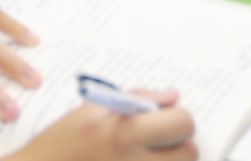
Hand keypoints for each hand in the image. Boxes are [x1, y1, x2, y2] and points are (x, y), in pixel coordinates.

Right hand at [7, 94, 195, 160]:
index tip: (165, 120)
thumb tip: (172, 96)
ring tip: (145, 157)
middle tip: (159, 142)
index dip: (178, 119)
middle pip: (189, 153)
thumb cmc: (62, 143)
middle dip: (179, 144)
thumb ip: (139, 98)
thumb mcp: (94, 110)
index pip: (182, 123)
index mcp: (126, 133)